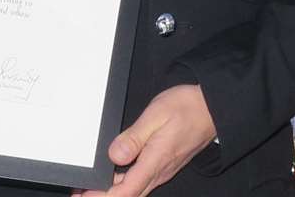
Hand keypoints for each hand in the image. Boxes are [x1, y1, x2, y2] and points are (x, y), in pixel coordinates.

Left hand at [78, 85, 215, 196]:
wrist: (214, 107)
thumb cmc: (187, 107)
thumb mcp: (157, 114)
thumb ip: (134, 137)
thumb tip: (114, 155)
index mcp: (155, 161)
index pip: (124, 191)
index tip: (82, 196)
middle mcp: (159, 171)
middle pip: (128, 195)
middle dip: (104, 196)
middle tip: (80, 193)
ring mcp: (163, 169)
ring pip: (135, 188)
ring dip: (113, 190)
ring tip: (90, 184)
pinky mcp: (165, 164)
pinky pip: (142, 179)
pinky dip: (124, 181)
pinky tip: (114, 172)